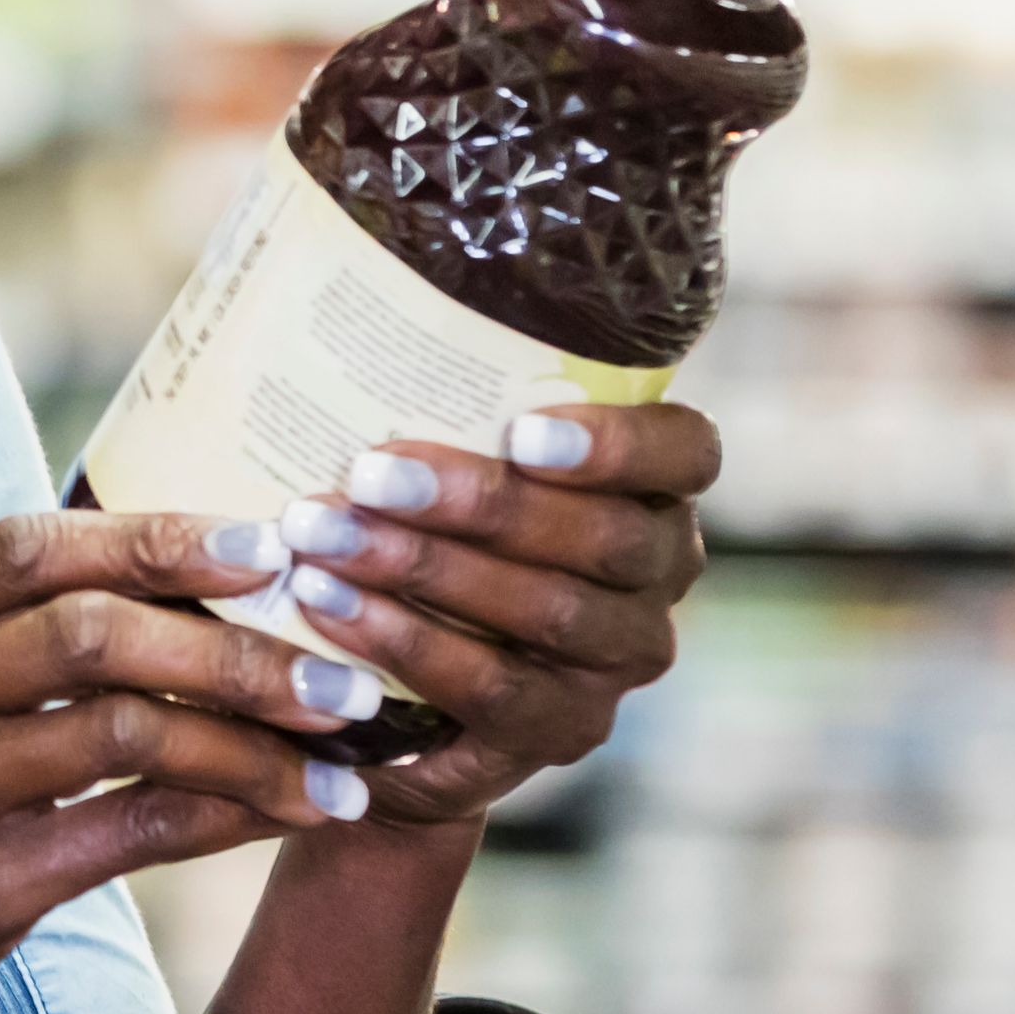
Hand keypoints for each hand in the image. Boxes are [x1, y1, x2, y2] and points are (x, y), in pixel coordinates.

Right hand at [0, 507, 381, 1013]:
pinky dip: (226, 814)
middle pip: (94, 632)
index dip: (158, 539)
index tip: (264, 545)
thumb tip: (141, 578)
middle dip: (235, 640)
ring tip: (344, 743)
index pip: (31, 549)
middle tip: (337, 659)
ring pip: (127, 732)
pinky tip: (290, 809)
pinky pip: (129, 835)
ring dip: (254, 733)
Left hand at [277, 403, 718, 825]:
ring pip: (550, 613)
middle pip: (604, 538)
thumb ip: (446, 395)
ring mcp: (618, 662)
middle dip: (481, 505)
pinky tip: (333, 607)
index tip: (521, 430)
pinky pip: (496, 688)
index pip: (686, 452)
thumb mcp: (448, 453)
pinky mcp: (564, 730)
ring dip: (430, 571)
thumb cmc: (422, 519)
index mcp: (657, 492)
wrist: (403, 685)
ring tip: (328, 537)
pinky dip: (409, 645)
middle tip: (369, 473)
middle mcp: (658, 579)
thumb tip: (359, 283)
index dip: (619, 443)